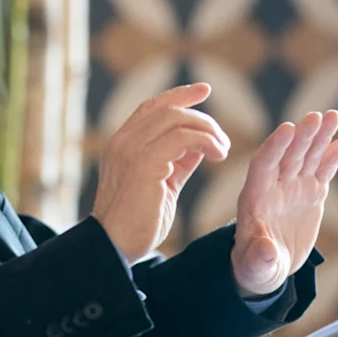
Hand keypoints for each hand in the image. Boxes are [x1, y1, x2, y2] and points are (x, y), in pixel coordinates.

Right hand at [91, 84, 229, 259]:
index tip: (204, 89)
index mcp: (122, 144)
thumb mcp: (162, 185)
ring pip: (176, 118)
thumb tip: (200, 146)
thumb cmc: (138, 222)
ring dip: (207, 130)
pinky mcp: (144, 163)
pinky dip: (206, 141)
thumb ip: (177, 162)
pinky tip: (218, 155)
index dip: (179, 95)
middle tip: (222, 138)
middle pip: (166, 107)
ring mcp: (131, 149)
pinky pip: (182, 138)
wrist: (114, 247)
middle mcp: (123, 141)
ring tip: (223, 150)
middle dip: (200, 114)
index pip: (152, 107)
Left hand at [231, 111, 337, 296]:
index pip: (263, 165)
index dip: (275, 147)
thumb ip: (259, 256)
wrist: (268, 266)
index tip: (287, 129)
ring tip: (334, 116)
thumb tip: (266, 249)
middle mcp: (274, 186)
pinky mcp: (311, 191)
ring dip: (321, 136)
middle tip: (316, 117)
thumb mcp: (255, 265)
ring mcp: (294, 186)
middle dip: (302, 136)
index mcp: (254, 198)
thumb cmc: (255, 266)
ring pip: (308, 156)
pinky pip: (326, 168)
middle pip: (289, 155)